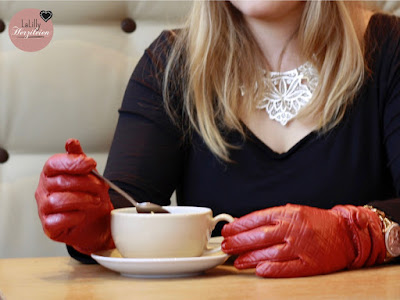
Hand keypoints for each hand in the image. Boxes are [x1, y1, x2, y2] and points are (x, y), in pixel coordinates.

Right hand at [35, 139, 114, 254]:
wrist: (98, 223)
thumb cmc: (91, 198)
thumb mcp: (90, 175)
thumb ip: (79, 158)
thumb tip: (71, 143)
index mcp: (51, 174)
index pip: (53, 163)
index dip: (72, 162)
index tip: (91, 164)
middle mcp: (44, 190)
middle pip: (60, 181)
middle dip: (85, 183)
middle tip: (100, 186)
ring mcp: (44, 209)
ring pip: (58, 201)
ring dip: (82, 199)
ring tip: (96, 200)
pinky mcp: (49, 227)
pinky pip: (58, 220)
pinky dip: (74, 217)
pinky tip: (82, 215)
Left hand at [221, 204, 385, 277]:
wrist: (346, 233)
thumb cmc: (318, 222)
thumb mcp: (294, 212)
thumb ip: (273, 218)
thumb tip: (247, 226)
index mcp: (289, 214)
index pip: (258, 218)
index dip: (240, 225)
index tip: (228, 230)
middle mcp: (294, 230)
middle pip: (260, 236)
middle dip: (239, 242)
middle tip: (226, 246)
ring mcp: (302, 248)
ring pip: (270, 253)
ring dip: (250, 257)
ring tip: (237, 260)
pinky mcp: (311, 264)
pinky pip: (288, 267)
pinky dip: (271, 269)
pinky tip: (259, 269)